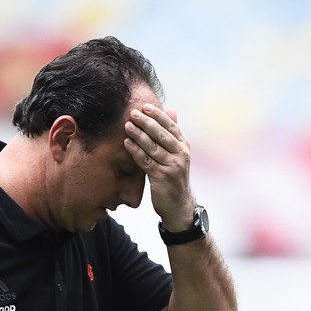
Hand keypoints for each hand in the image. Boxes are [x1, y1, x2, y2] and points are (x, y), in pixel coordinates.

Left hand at [124, 104, 194, 229]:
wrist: (179, 204)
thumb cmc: (174, 176)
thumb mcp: (177, 154)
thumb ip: (172, 134)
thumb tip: (171, 110)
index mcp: (183, 146)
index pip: (171, 126)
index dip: (158, 115)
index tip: (145, 106)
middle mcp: (180, 154)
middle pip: (161, 134)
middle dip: (147, 122)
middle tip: (133, 112)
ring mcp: (172, 166)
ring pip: (153, 147)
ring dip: (139, 135)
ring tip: (127, 125)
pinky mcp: (162, 178)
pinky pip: (146, 161)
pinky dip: (136, 152)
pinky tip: (127, 143)